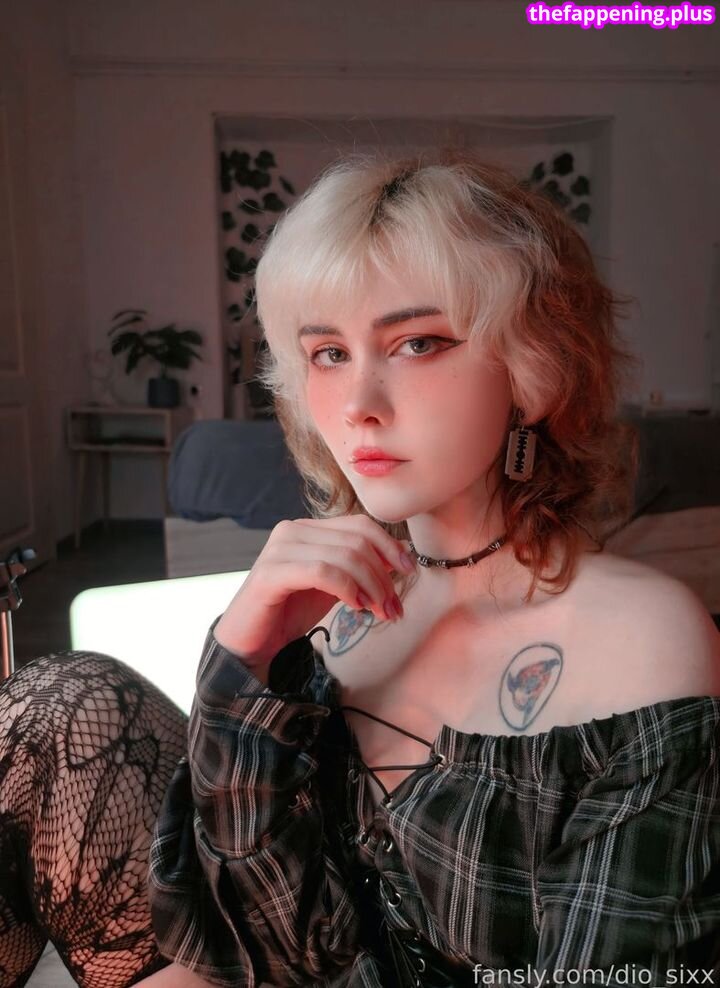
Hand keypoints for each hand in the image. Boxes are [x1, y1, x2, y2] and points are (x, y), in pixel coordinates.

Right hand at [212, 515, 414, 670]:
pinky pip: (322, 571)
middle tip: (393, 607)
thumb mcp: (334, 585)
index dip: (389, 546)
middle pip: (357, 540)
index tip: (409, 572)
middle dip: (383, 575)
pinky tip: (355, 606)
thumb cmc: (291, 612)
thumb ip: (360, 567)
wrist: (251, 642)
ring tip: (378, 612)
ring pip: (344, 556)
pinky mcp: (271, 573)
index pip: (359, 524)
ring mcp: (279, 549)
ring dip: (371, 587)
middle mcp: (292, 531)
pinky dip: (347, 588)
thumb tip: (402, 553)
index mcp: (307, 528)